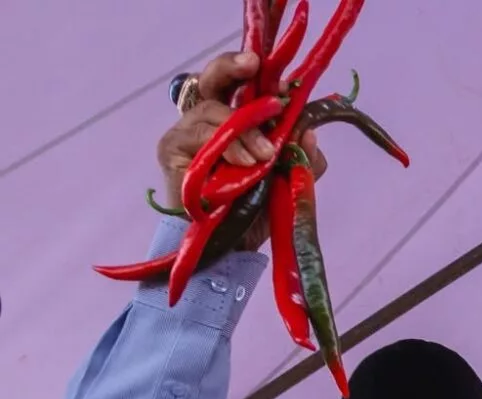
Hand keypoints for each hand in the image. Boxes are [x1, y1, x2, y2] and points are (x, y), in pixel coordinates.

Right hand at [158, 51, 326, 250]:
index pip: (242, 85)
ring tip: (263, 158)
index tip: (280, 76)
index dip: (255, 74)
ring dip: (245, 131)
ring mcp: (187, 131)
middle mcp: (209, 119)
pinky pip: (200, 135)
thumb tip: (309, 130)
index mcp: (237, 121)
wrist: (229, 248)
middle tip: (252, 66)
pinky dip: (227, 146)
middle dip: (232, 66)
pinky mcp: (172, 148)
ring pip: (214, 110)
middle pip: (214, 78)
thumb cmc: (255, 212)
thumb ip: (304, 157)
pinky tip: (245, 164)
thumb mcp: (290, 182)